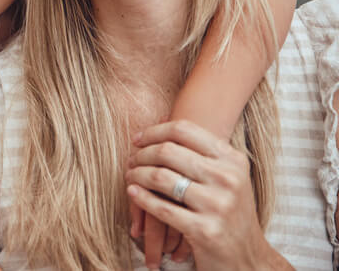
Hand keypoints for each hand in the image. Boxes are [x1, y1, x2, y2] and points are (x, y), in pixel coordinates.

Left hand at [125, 120, 276, 269]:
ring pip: (160, 177)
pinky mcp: (205, 231)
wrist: (249, 258)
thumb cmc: (230, 212)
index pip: (184, 130)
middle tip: (131, 160)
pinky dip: (141, 198)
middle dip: (142, 154)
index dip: (153, 131)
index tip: (137, 139)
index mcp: (233, 160)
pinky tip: (132, 192)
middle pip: (168, 151)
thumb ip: (201, 153)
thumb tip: (161, 122)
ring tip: (129, 176)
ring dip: (137, 174)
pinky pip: (161, 208)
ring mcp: (218, 205)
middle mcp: (228, 179)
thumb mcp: (227, 177)